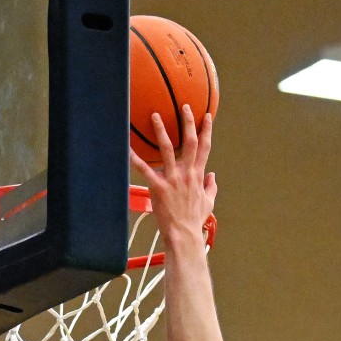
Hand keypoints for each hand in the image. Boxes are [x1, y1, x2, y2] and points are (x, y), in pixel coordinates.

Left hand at [129, 104, 217, 251]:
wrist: (184, 234)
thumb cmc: (194, 220)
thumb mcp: (208, 203)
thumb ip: (211, 187)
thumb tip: (213, 176)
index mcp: (198, 175)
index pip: (204, 148)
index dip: (206, 130)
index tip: (207, 116)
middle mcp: (187, 174)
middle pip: (189, 142)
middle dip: (188, 122)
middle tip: (185, 106)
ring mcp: (172, 179)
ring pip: (167, 150)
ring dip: (161, 131)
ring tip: (155, 116)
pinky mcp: (158, 187)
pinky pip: (145, 170)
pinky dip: (135, 159)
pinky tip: (127, 148)